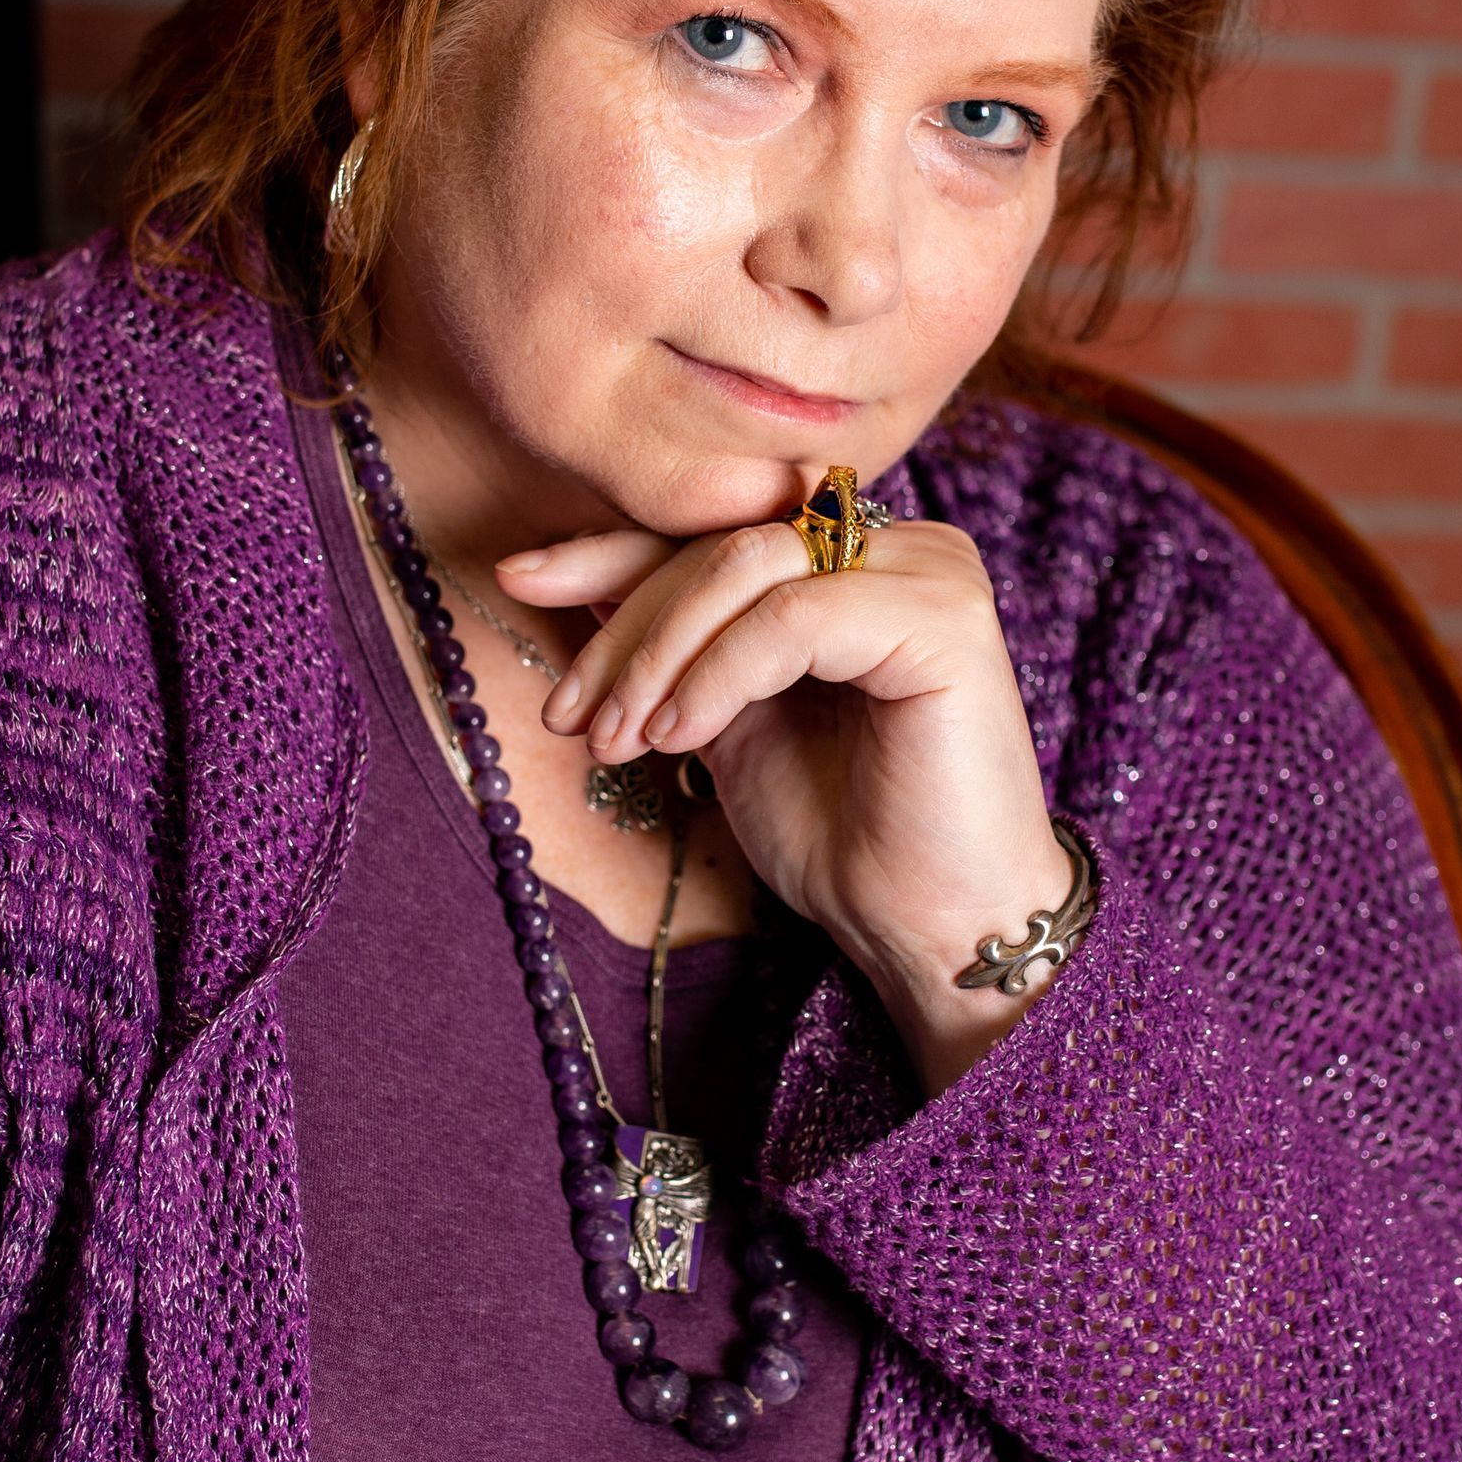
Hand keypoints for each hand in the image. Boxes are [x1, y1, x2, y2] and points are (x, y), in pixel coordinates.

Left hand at [497, 516, 1077, 1096]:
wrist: (930, 928)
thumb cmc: (842, 833)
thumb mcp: (723, 720)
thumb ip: (677, 644)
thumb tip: (577, 574)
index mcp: (856, 560)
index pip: (716, 532)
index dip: (612, 554)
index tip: (518, 578)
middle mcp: (902, 547)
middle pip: (724, 544)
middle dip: (627, 627)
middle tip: (569, 715)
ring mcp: (931, 574)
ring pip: (749, 567)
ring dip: (662, 652)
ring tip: (620, 738)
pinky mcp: (943, 620)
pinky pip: (794, 617)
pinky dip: (719, 672)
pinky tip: (679, 734)